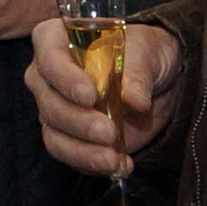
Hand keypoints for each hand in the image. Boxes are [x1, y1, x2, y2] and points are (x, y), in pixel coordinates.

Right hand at [29, 18, 182, 176]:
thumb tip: (136, 100)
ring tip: (112, 159)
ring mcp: (55, 110)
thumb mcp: (148, 51)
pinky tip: (120, 164)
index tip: (90, 95)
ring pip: (54, 135)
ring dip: (82, 151)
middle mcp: (48, 77)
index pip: (48, 58)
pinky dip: (93, 163)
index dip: (65, 78)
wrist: (158, 82)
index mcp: (57, 41)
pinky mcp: (69, 138)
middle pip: (49, 104)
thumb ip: (138, 71)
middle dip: (78, 122)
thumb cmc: (144, 53)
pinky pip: (70, 155)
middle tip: (109, 131)